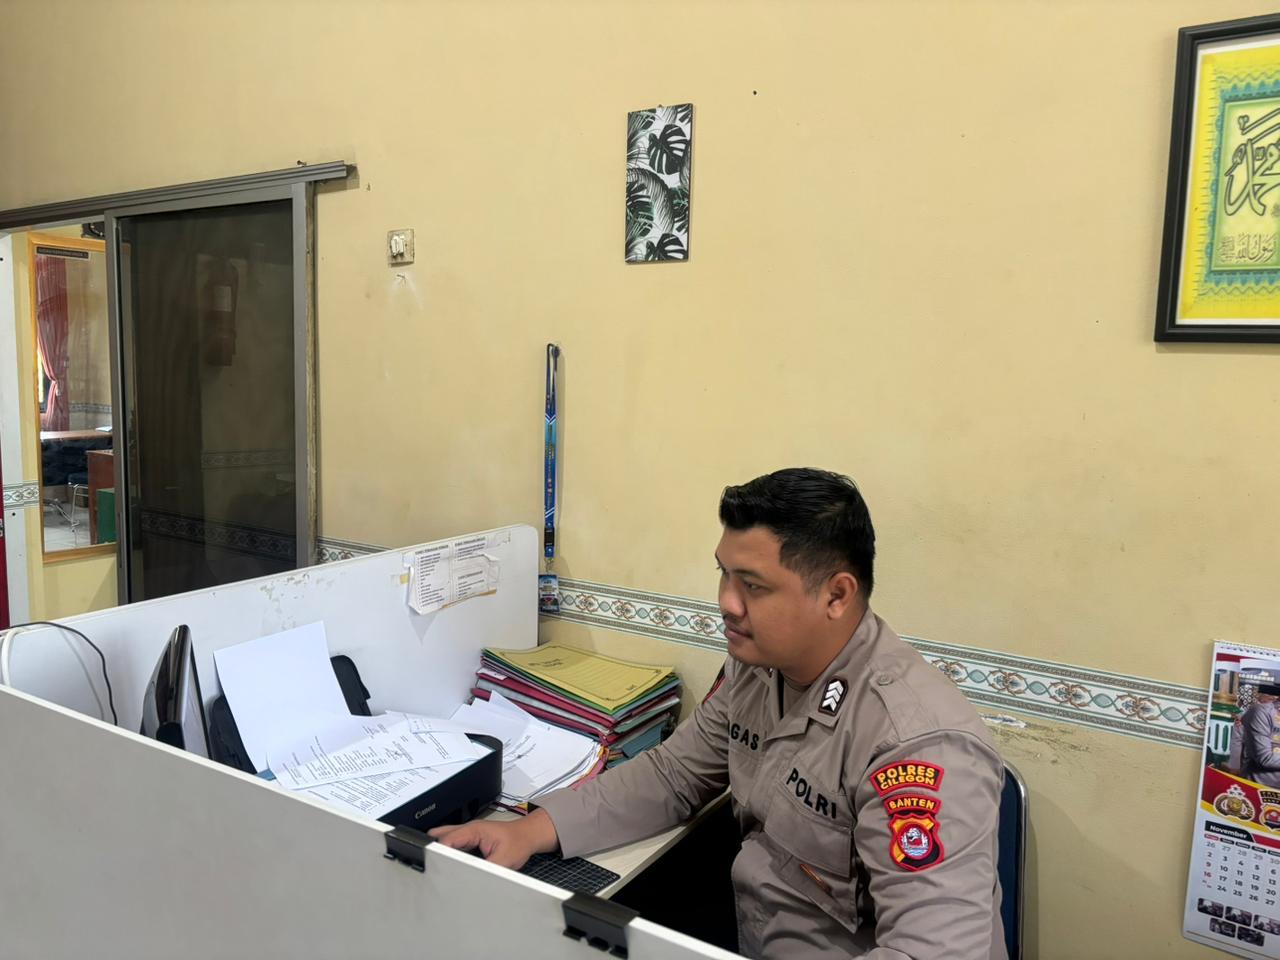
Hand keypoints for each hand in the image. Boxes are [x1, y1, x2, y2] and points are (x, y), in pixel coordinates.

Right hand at [428, 809, 559, 869]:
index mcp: (474, 830)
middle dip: (435, 852)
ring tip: (440, 870)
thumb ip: (486, 869)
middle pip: (441, 837)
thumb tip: (472, 879)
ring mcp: (469, 835)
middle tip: (433, 869)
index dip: (438, 852)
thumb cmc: (519, 842)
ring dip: (443, 853)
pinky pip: (454, 847)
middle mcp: (468, 830)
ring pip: (446, 841)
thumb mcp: (505, 860)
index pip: (448, 839)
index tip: (433, 864)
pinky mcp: (471, 842)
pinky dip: (450, 856)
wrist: (529, 836)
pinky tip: (451, 868)